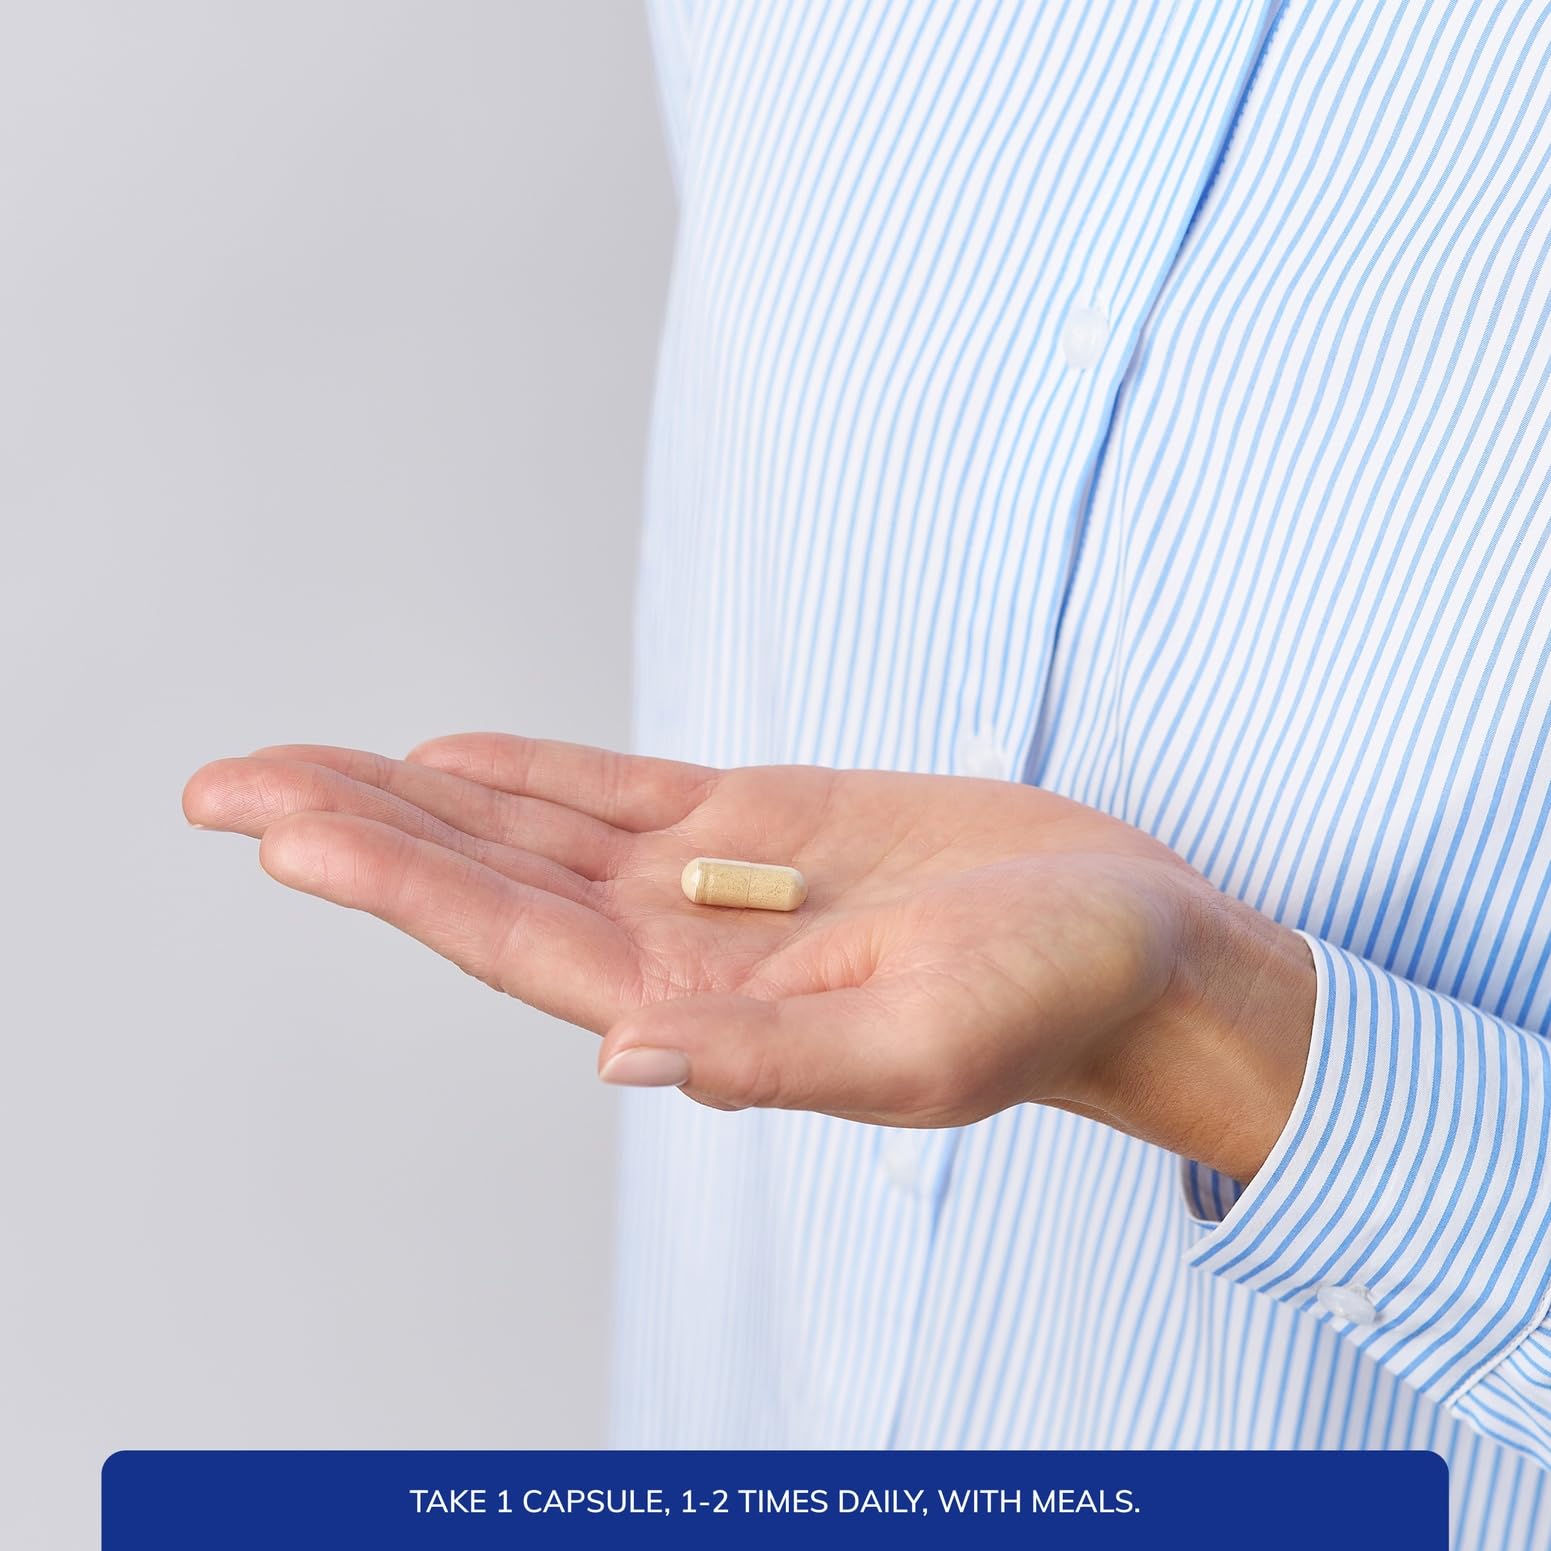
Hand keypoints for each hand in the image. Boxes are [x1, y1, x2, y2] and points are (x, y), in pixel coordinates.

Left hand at [182, 734, 1314, 1181]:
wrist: (1130, 942)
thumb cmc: (1054, 1003)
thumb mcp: (924, 1046)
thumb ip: (772, 1060)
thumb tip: (621, 1060)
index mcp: (707, 1010)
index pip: (515, 944)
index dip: (400, 884)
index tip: (285, 825)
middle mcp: (685, 949)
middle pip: (489, 883)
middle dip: (358, 834)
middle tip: (224, 785)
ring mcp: (716, 883)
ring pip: (534, 832)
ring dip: (418, 798)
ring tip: (301, 762)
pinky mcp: (766, 822)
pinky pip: (622, 793)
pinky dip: (533, 772)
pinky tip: (455, 756)